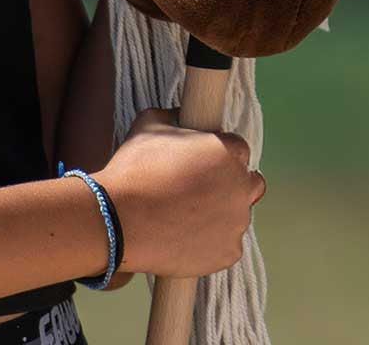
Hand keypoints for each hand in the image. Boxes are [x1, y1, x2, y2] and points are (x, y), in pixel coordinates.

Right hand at [93, 108, 266, 277]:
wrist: (119, 220)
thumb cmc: (136, 168)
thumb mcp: (148, 124)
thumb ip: (172, 115)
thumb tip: (180, 114)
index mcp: (229, 150)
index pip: (238, 149)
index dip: (218, 154)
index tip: (200, 163)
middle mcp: (241, 186)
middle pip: (249, 182)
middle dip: (230, 184)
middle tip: (199, 190)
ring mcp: (237, 222)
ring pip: (237, 215)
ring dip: (220, 213)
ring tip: (186, 216)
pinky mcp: (229, 253)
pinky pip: (227, 245)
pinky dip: (212, 242)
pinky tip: (186, 236)